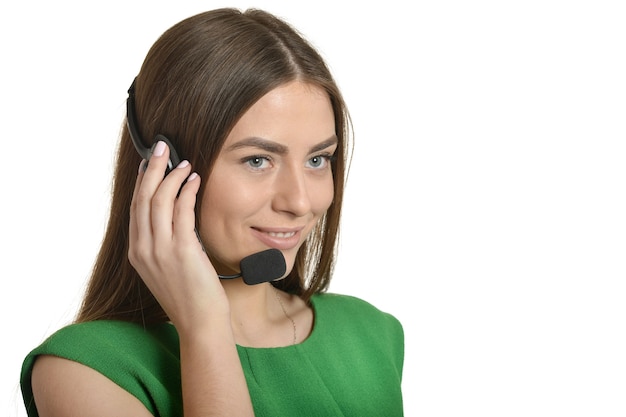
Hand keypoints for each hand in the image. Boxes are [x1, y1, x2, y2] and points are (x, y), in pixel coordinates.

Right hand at [128, 140, 227, 331]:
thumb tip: (174, 213)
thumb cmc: (189, 295)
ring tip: (185, 163)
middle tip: (163, 148)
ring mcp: (160, 250)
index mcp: (137, 253)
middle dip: (154, 168)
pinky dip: (187, 191)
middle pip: (143, 198)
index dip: (143, 182)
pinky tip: (195, 180)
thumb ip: (163, 243)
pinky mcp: (182, 251)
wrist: (200, 323)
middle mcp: (143, 250)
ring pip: (160, 200)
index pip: (136, 208)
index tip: (151, 163)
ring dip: (173, 176)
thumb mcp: (167, 268)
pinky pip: (181, 211)